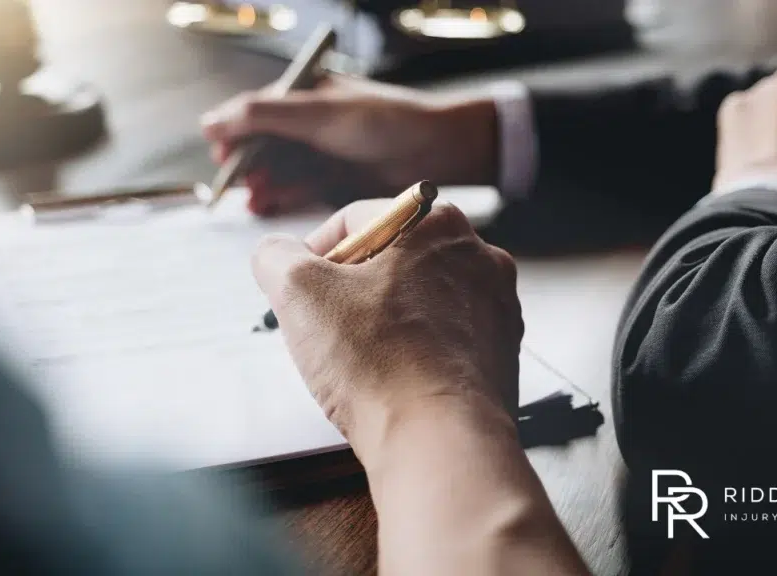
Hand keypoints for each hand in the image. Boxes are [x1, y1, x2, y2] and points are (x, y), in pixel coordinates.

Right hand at [202, 76, 498, 215]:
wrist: (438, 149)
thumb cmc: (384, 121)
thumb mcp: (317, 114)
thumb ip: (263, 116)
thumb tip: (210, 123)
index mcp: (305, 95)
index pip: (255, 113)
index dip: (234, 135)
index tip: (219, 158)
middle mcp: (311, 123)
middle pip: (265, 146)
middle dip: (249, 166)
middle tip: (238, 186)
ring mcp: (324, 153)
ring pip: (281, 170)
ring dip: (265, 185)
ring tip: (255, 201)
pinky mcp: (338, 181)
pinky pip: (302, 189)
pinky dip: (285, 196)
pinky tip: (270, 205)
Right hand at [251, 201, 522, 460]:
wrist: (439, 441)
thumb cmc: (379, 365)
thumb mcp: (299, 292)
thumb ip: (276, 256)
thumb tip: (276, 255)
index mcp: (438, 223)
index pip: (356, 220)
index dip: (315, 255)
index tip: (300, 290)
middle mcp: (478, 256)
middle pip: (392, 259)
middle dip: (352, 290)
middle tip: (327, 327)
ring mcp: (496, 306)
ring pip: (420, 299)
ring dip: (384, 321)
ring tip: (361, 358)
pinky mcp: (500, 352)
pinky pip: (444, 338)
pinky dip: (416, 351)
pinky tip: (394, 378)